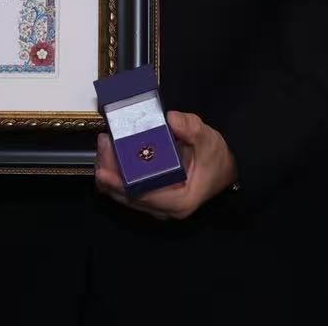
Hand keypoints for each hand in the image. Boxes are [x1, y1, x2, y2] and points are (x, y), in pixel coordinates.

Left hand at [93, 110, 235, 220]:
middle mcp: (165, 208)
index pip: (143, 197)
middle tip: (104, 143)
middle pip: (128, 196)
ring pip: (124, 194)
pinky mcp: (151, 197)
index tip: (103, 172)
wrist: (224, 167)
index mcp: (179, 201)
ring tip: (105, 144)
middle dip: (111, 172)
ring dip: (111, 171)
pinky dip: (117, 173)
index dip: (120, 185)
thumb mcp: (208, 140)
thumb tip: (171, 118)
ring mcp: (156, 204)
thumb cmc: (216, 158)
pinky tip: (111, 152)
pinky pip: (127, 189)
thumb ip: (191, 129)